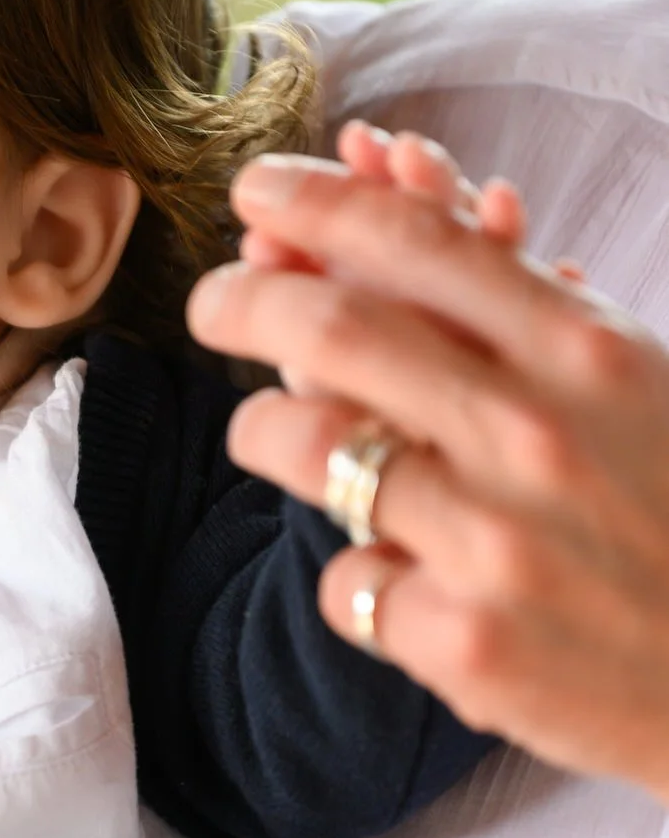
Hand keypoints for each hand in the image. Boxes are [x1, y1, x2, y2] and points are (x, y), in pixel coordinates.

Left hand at [186, 127, 668, 804]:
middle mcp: (534, 437)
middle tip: (211, 301)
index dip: (319, 203)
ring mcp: (494, 544)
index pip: (422, 244)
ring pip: (308, 452)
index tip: (258, 191)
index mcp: (587, 355)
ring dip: (262, 432)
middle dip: (245, 301)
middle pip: (333, 329)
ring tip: (265, 432)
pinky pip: (346, 580)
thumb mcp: (640, 391)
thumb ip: (530, 327)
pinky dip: (359, 575)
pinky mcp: (464, 646)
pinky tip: (401, 583)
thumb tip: (406, 230)